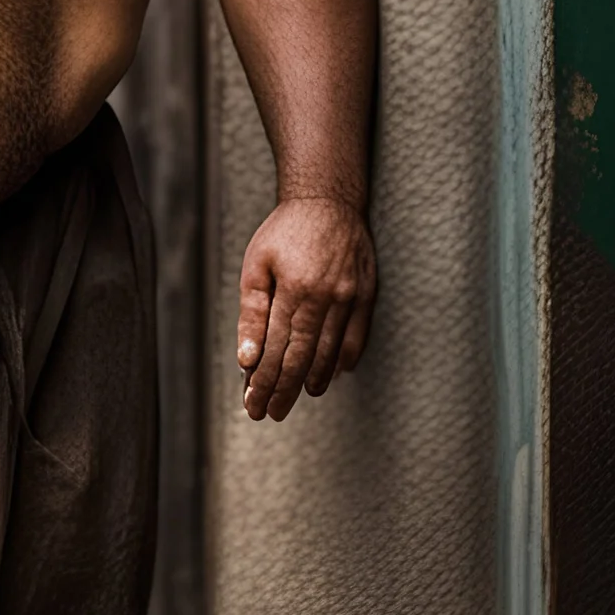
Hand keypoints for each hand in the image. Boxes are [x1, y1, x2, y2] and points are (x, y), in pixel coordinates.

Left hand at [235, 196, 374, 420]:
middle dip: (283, 390)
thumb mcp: (257, 265)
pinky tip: (328, 375)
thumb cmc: (285, 232)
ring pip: (329, 354)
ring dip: (311, 381)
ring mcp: (350, 298)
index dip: (263, 382)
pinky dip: (341, 362)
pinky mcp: (366, 296)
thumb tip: (247, 358)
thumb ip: (251, 313)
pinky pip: (356, 339)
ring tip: (295, 398)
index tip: (252, 405)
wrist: (329, 200)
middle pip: (302, 358)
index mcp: (292, 290)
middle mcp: (324, 298)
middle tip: (269, 413)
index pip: (275, 350)